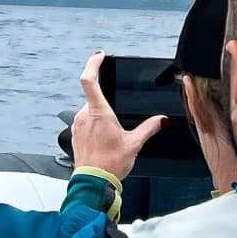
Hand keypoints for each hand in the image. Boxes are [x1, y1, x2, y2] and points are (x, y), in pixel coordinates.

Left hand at [70, 51, 166, 178]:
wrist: (94, 181)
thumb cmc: (111, 164)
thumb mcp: (134, 144)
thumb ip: (149, 128)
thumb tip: (161, 120)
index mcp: (98, 113)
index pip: (89, 80)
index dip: (93, 64)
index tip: (100, 56)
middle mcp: (84, 115)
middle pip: (94, 99)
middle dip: (107, 106)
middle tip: (117, 125)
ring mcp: (77, 124)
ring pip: (90, 111)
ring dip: (101, 118)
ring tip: (112, 138)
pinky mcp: (75, 133)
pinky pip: (85, 122)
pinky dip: (95, 126)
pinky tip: (104, 142)